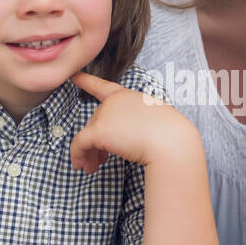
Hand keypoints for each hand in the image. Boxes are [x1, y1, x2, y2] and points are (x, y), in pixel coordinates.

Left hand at [69, 71, 197, 171]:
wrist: (171, 143)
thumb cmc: (169, 136)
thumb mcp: (152, 121)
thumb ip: (134, 123)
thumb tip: (118, 140)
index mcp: (128, 97)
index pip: (103, 87)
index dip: (86, 81)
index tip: (74, 76)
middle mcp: (114, 102)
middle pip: (96, 122)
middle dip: (96, 143)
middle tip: (101, 162)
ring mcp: (105, 114)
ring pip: (87, 135)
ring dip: (88, 153)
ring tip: (92, 168)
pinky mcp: (99, 130)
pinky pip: (80, 144)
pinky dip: (78, 156)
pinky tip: (82, 167)